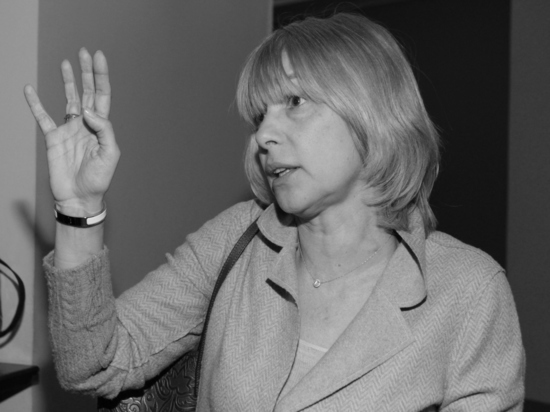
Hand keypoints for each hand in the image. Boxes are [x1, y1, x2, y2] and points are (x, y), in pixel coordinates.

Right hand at [24, 48, 119, 215]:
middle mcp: (86, 125)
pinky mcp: (53, 138)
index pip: (102, 96)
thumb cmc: (98, 179)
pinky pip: (43, 117)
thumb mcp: (109, 154)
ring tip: (66, 63)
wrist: (79, 197)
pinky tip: (29, 90)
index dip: (101, 76)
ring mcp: (69, 130)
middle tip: (84, 52)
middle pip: (87, 92)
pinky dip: (35, 104)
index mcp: (101, 127)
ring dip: (68, 82)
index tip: (99, 57)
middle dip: (87, 73)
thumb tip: (88, 111)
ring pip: (69, 99)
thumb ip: (103, 130)